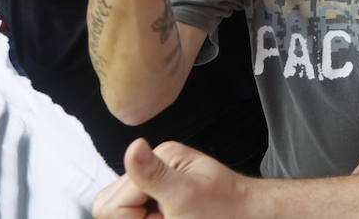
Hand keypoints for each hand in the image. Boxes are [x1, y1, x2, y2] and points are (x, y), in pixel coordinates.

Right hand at [93, 138, 246, 218]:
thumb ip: (154, 175)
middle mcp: (154, 166)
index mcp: (161, 157)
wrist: (248, 215)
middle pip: (110, 207)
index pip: (112, 205)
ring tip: (172, 218)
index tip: (165, 217)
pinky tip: (171, 217)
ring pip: (121, 213)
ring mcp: (155, 183)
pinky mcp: (158, 197)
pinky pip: (136, 214)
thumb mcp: (187, 195)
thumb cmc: (225, 208)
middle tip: (169, 217)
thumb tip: (134, 146)